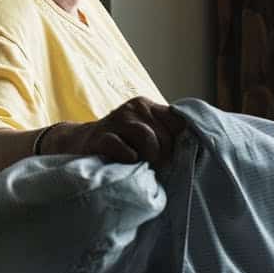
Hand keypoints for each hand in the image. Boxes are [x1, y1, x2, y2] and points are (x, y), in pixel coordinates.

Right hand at [41, 96, 184, 164]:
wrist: (79, 143)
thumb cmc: (120, 142)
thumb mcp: (143, 132)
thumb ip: (164, 134)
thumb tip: (194, 148)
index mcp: (147, 106)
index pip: (179, 120)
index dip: (183, 141)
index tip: (180, 156)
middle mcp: (134, 108)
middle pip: (166, 134)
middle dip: (166, 155)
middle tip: (157, 166)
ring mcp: (116, 120)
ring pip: (148, 138)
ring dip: (150, 157)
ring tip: (144, 165)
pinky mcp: (101, 137)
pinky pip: (123, 149)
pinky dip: (129, 158)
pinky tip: (128, 162)